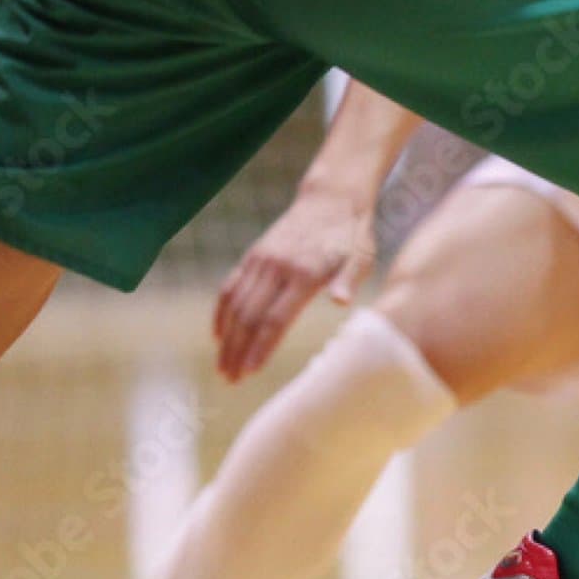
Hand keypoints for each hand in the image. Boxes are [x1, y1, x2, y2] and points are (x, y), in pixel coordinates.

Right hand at [213, 186, 376, 381]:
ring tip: (223, 368)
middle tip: (231, 380)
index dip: (261, 347)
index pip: (276, 318)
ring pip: (236, 305)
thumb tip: (342, 302)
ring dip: (227, 339)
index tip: (251, 372)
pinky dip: (221, 313)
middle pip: (249, 316)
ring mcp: (260, 261)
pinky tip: (218, 337)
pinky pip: (230, 287)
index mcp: (303, 273)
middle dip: (238, 351)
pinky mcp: (253, 256)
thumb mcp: (360, 258)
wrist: (330, 198)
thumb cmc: (351, 236)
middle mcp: (275, 267)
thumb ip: (349, 280)